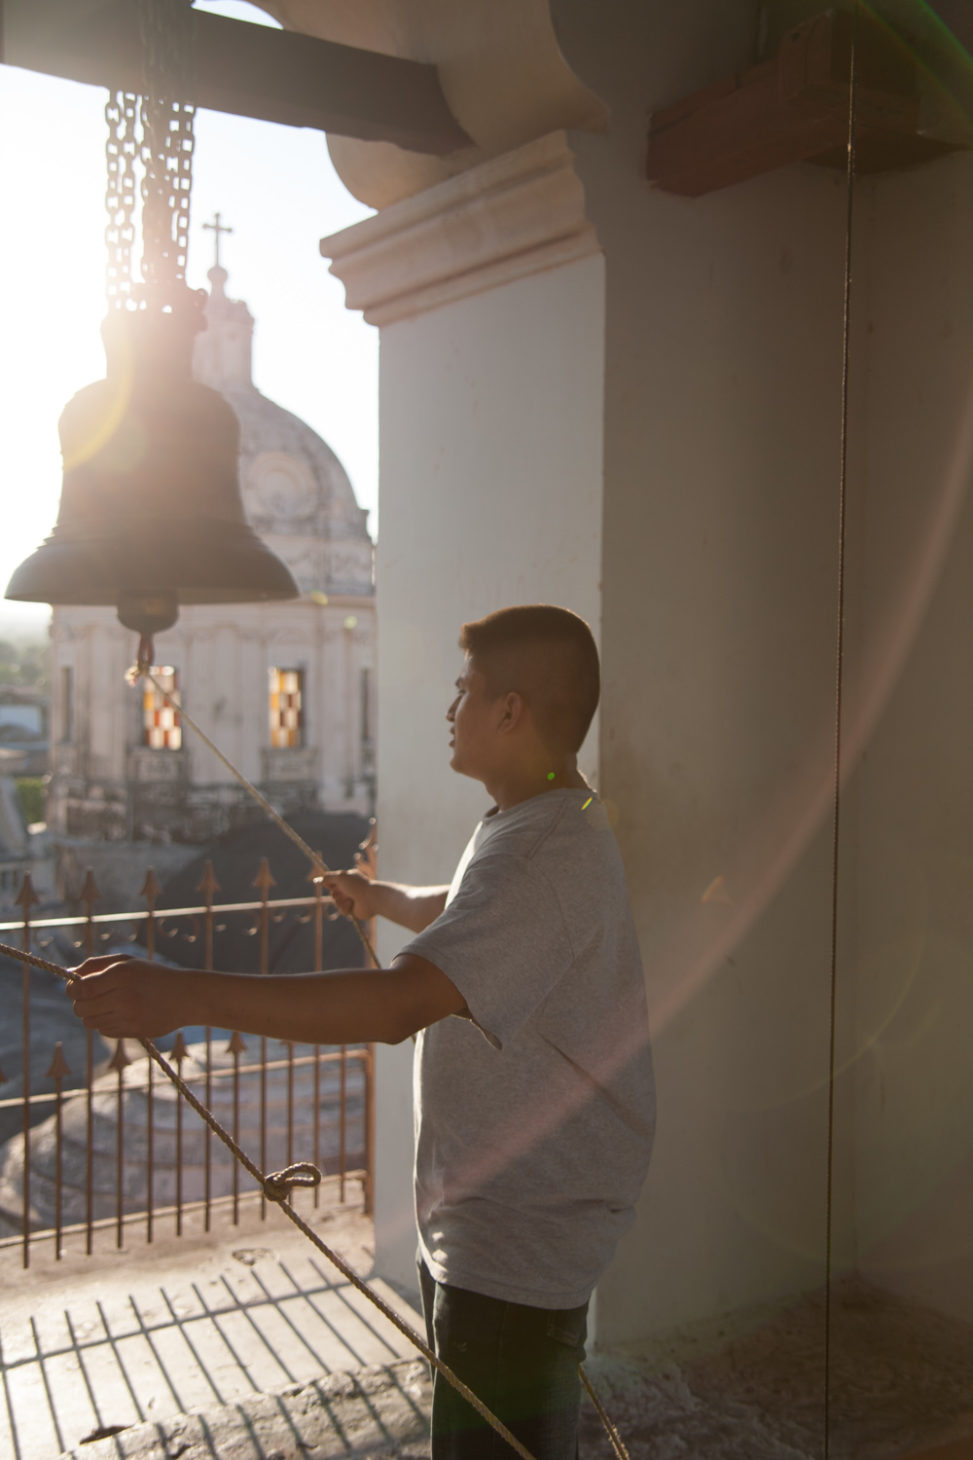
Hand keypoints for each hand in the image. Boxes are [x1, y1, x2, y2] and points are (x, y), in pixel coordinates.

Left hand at [68, 956, 186, 1039]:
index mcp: (121, 974)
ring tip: (109, 1004)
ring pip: (90, 1021)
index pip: (80, 989)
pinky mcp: (133, 1031)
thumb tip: (69, 974)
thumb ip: (96, 965)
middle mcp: (123, 996)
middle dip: (80, 1003)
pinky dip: (106, 1023)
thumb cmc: (153, 975)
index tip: (74, 988)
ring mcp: (129, 1016)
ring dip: (93, 1013)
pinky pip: (104, 1031)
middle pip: (81, 1008)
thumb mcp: (127, 961)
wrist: (186, 996)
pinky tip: (121, 1014)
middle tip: (92, 997)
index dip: (71, 990)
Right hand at [321, 869, 377, 920]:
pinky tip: (351, 904)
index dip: (329, 883)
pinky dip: (345, 907)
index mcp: (348, 879)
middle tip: (342, 892)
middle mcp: (349, 889)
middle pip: (333, 893)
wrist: (370, 899)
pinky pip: (341, 910)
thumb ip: (328, 878)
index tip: (326, 884)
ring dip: (340, 901)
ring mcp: (351, 899)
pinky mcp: (352, 910)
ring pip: (336, 902)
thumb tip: (316, 880)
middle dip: (335, 893)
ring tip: (349, 899)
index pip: (333, 881)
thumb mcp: (340, 877)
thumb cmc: (357, 885)